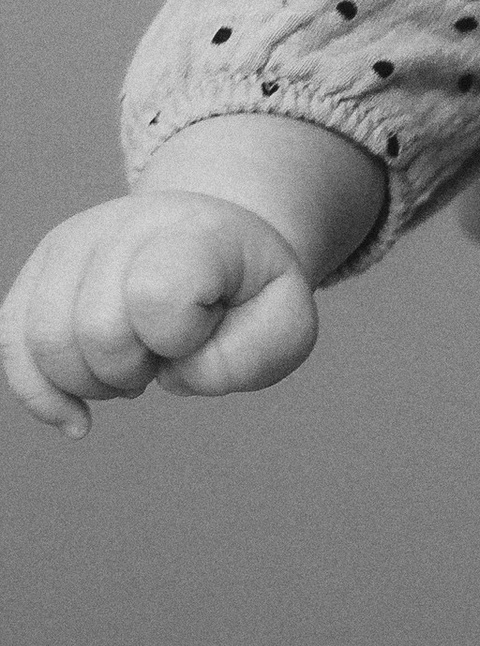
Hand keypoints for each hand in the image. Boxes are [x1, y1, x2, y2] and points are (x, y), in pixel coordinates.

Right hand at [2, 189, 317, 433]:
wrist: (214, 239)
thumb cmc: (249, 291)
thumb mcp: (286, 322)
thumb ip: (254, 355)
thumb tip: (179, 374)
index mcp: (193, 232)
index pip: (158, 294)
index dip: (180, 337)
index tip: (205, 327)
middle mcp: (122, 225)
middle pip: (95, 331)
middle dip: (135, 370)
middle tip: (167, 354)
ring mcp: (72, 243)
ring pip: (44, 342)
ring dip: (92, 382)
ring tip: (134, 365)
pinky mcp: (39, 270)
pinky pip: (9, 342)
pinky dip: (41, 394)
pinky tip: (79, 420)